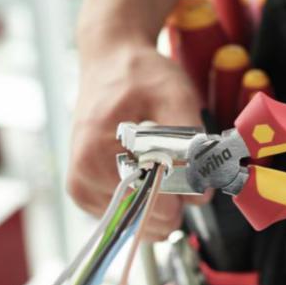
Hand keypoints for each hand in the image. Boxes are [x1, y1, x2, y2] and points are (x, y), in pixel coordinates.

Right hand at [69, 38, 203, 239]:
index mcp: (96, 159)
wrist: (111, 61)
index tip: (186, 157)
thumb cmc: (139, 75)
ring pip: (144, 223)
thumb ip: (192, 144)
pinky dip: (148, 196)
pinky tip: (144, 164)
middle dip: (173, 193)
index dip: (185, 187)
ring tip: (155, 156)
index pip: (156, 207)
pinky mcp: (87, 195)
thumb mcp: (175, 96)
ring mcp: (83, 191)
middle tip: (171, 153)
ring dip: (161, 195)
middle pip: (151, 221)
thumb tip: (202, 191)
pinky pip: (133, 214)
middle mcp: (83, 181)